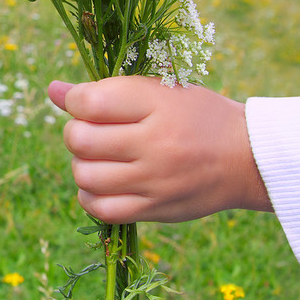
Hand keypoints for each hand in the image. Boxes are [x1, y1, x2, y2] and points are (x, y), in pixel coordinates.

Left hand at [48, 76, 271, 223]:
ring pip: (85, 176)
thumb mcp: (158, 90)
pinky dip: (91, 195)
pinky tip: (103, 183)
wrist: (248, 158)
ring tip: (100, 157)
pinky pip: (101, 209)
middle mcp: (155, 143)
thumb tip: (52, 90)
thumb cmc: (196, 115)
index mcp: (156, 103)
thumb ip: (104, 90)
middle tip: (92, 131)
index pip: (89, 102)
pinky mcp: (156, 209)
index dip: (75, 100)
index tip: (86, 103)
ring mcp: (155, 180)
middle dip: (75, 132)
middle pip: (80, 140)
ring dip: (82, 164)